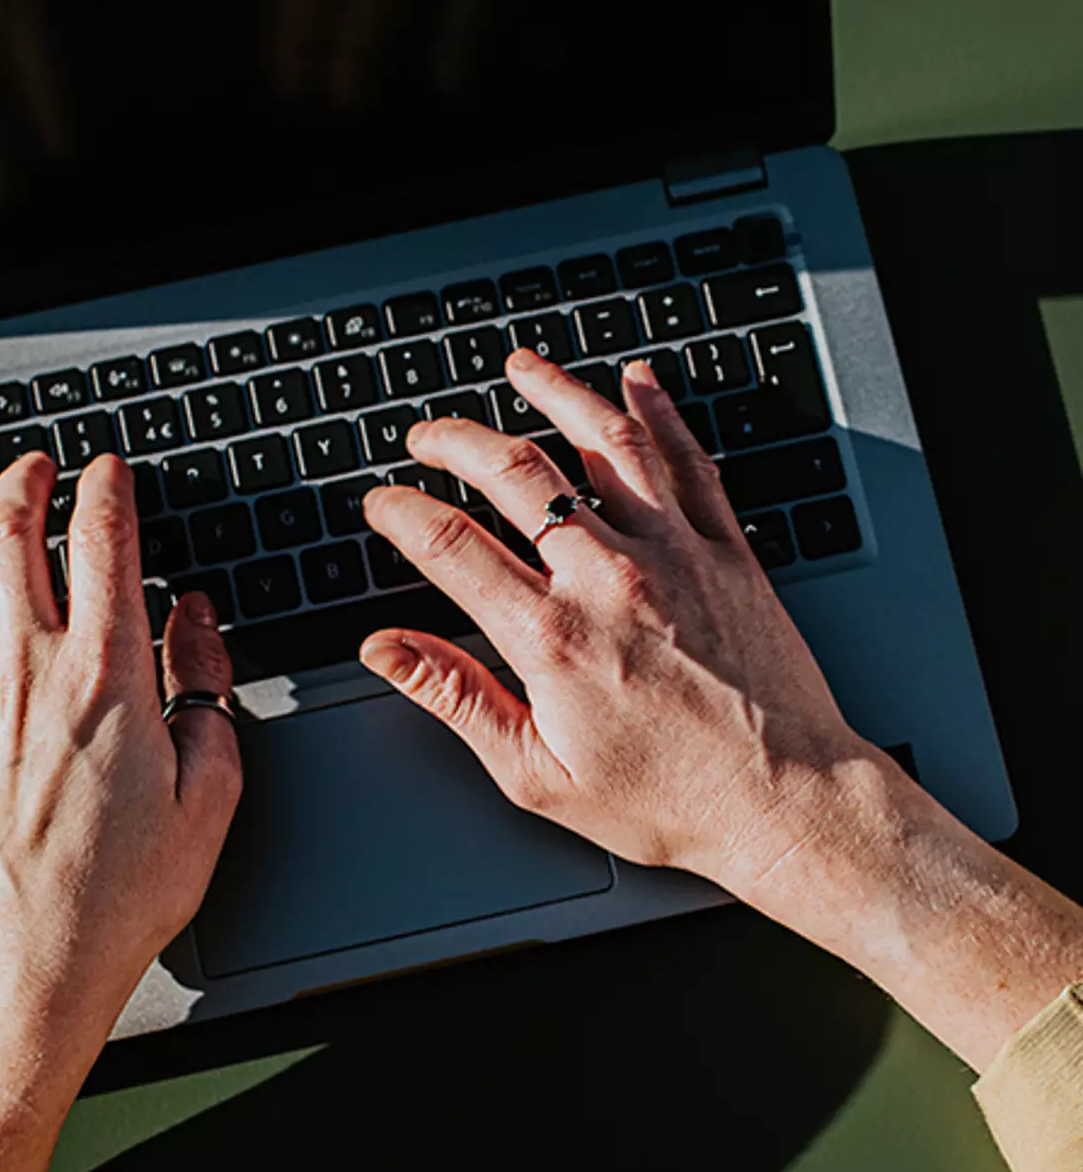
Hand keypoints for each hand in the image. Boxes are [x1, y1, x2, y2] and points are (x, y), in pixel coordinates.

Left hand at [0, 451, 240, 1069]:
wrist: (32, 956)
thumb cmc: (122, 888)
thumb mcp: (211, 790)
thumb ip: (208, 689)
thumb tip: (197, 619)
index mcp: (106, 676)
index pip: (102, 545)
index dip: (106, 491)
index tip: (108, 470)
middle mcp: (27, 670)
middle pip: (10, 541)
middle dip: (22, 484)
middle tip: (34, 463)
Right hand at [360, 348, 1082, 1073]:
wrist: (789, 802)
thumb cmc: (671, 801)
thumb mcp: (538, 775)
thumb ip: (457, 699)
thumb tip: (388, 650)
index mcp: (553, 638)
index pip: (451, 546)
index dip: (401, 513)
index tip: (382, 503)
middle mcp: (610, 580)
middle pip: (517, 474)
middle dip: (458, 441)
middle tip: (429, 437)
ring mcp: (675, 555)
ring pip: (604, 442)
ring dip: (556, 393)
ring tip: (521, 370)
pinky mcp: (727, 551)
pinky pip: (688, 460)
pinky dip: (658, 412)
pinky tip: (637, 383)